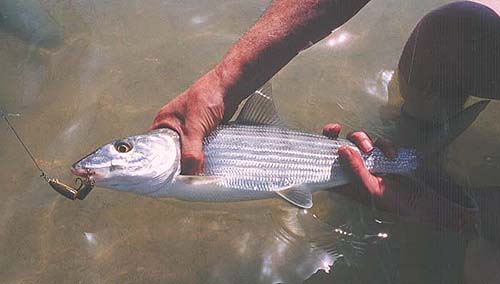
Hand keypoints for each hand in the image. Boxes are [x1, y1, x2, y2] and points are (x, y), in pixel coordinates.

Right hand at [150, 70, 239, 174]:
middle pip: (172, 154)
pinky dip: (204, 157)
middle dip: (179, 166)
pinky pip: (201, 150)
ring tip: (197, 175)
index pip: (155, 149)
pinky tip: (208, 165)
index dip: (159, 165)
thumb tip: (190, 175)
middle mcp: (174, 127)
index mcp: (163, 123)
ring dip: (193, 162)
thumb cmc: (207, 97)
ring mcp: (189, 131)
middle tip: (184, 180)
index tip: (167, 180)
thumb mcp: (194, 128)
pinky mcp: (204, 134)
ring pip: (187, 153)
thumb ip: (191, 152)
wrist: (229, 88)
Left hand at [322, 123, 477, 233]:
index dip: (319, 150)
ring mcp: (369, 163)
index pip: (325, 165)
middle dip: (338, 136)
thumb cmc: (395, 204)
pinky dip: (385, 145)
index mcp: (345, 183)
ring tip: (372, 151)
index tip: (319, 137)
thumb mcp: (372, 189)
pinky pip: (379, 142)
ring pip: (358, 141)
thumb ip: (356, 170)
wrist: (424, 203)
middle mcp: (354, 171)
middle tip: (337, 129)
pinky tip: (392, 155)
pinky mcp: (383, 156)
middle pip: (339, 147)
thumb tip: (341, 149)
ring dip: (364, 141)